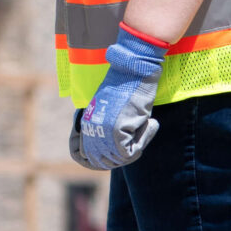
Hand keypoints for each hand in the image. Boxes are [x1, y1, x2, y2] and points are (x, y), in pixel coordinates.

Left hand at [70, 24, 170, 169]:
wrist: (135, 69)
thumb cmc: (129, 87)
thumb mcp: (114, 111)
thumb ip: (109, 129)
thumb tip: (117, 152)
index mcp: (86, 123)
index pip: (81, 156)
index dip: (98, 161)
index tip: (117, 156)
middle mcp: (91, 129)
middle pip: (101, 161)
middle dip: (121, 158)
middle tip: (137, 145)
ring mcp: (102, 130)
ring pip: (117, 159)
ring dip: (134, 148)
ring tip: (145, 129)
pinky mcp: (115, 130)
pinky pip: (129, 152)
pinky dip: (142, 142)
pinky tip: (149, 123)